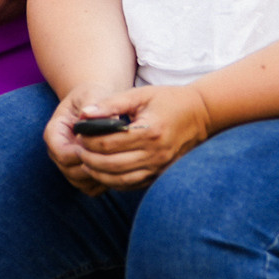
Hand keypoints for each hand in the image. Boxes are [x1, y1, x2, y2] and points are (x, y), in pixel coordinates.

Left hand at [44, 84, 211, 193]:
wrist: (201, 114)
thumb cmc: (168, 100)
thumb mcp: (139, 94)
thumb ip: (110, 103)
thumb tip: (84, 114)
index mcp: (149, 132)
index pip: (109, 143)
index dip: (88, 141)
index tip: (78, 135)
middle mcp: (156, 153)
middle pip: (112, 165)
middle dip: (89, 159)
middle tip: (77, 151)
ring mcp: (161, 167)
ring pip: (122, 180)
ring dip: (99, 174)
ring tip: (85, 163)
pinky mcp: (162, 174)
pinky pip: (134, 184)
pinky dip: (115, 181)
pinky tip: (103, 172)